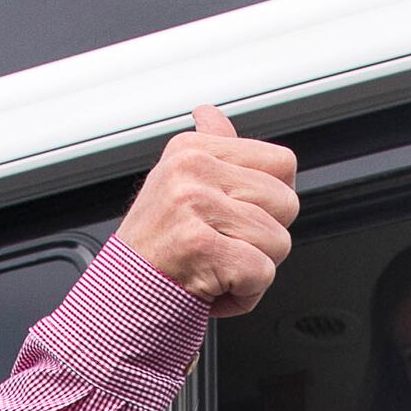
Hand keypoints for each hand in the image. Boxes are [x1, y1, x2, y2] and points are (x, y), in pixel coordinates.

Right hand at [115, 107, 300, 317]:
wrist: (123, 295)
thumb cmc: (156, 247)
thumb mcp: (176, 184)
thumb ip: (207, 148)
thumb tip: (211, 115)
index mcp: (192, 150)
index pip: (282, 164)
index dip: (273, 200)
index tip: (239, 216)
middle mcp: (191, 170)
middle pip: (286, 203)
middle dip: (266, 238)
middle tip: (225, 247)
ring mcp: (194, 206)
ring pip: (279, 241)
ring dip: (253, 270)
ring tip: (216, 267)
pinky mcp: (199, 246)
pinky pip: (261, 272)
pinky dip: (244, 294)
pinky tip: (213, 288)